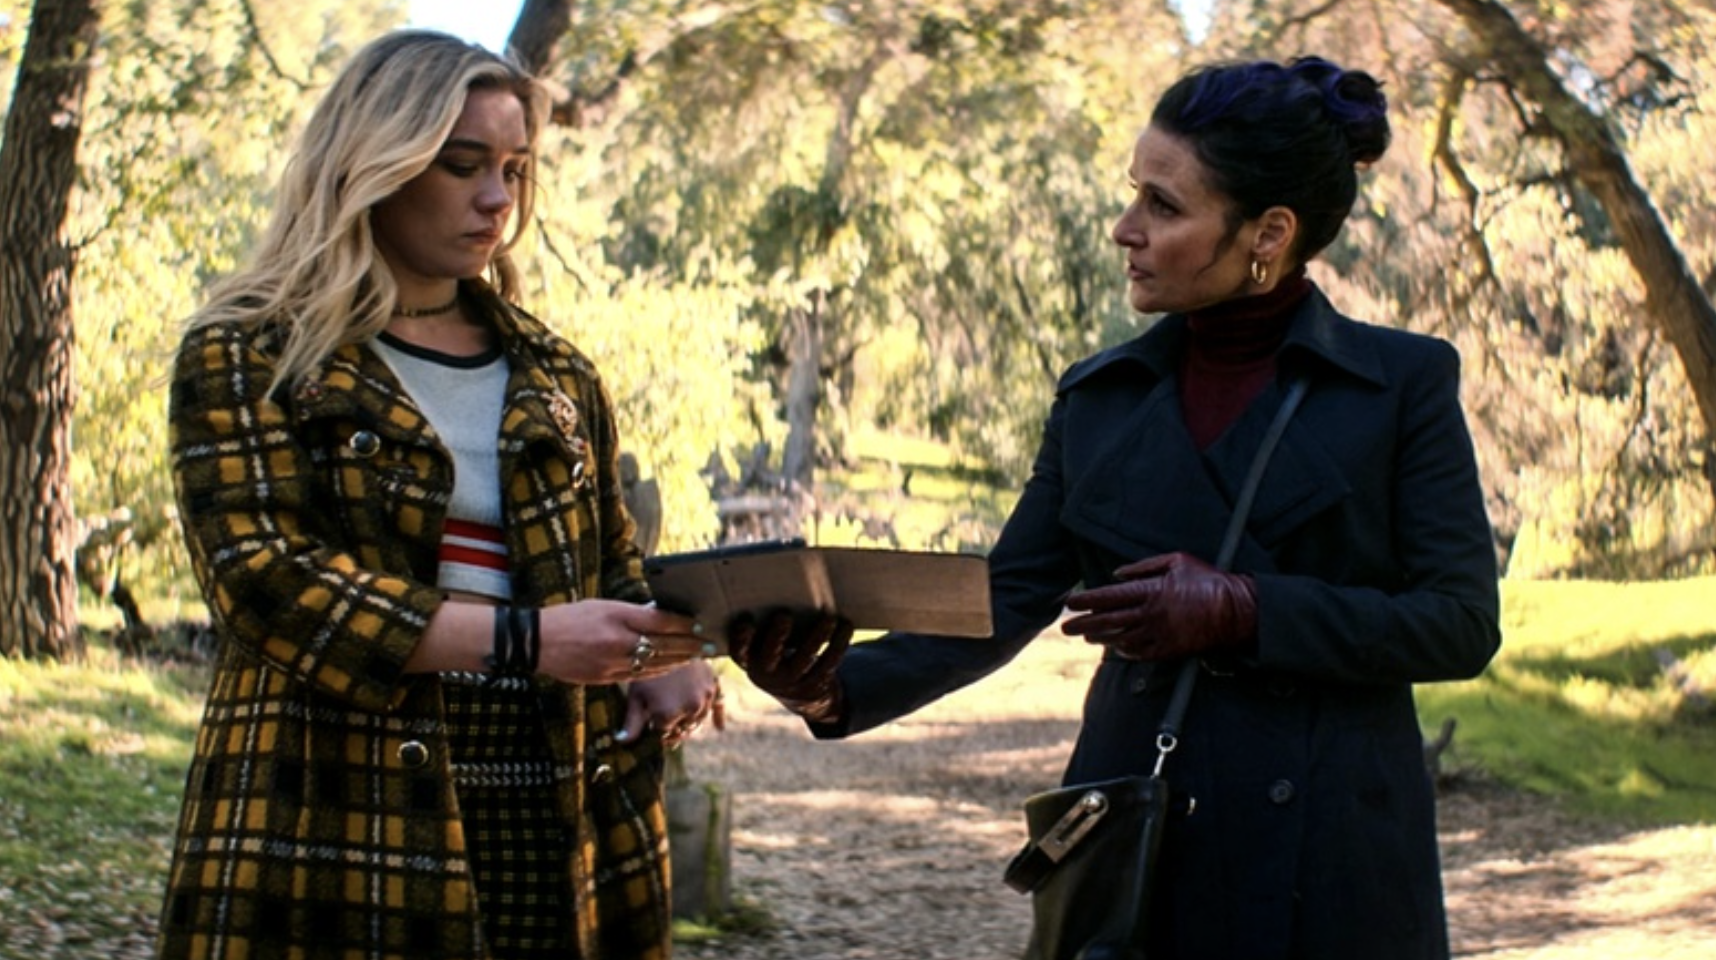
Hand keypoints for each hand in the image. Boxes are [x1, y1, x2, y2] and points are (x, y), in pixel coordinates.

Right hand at [537, 599, 713, 683]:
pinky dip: (659, 671)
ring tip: (696, 656)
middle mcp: (618, 642)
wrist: (537, 642)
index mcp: (618, 618)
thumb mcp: (602, 606)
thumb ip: (632, 612)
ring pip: (656, 664)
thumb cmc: (570, 618)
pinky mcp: (606, 678)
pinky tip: (671, 668)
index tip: (701, 625)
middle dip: (690, 645)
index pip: (661, 621)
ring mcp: (612, 663)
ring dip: (679, 660)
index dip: (684, 624)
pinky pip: (640, 676)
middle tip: (710, 645)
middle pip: (664, 645)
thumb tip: (661, 614)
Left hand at [620, 659, 724, 747]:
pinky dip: (718, 717)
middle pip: (682, 731)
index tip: (651, 730)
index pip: (663, 736)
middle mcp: (690, 710)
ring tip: (681, 724)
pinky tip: (719, 727)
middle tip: (665, 730)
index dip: (655, 734)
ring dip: (690, 724)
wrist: (669, 639)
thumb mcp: (636, 695)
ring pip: (698, 721)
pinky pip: (719, 705)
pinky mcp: (714, 686)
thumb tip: (621, 742)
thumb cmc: (647, 665)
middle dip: (673, 732)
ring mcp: (704, 699)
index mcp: (668, 715)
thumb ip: (631, 723)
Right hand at [728, 610, 852, 722]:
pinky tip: (845, 625)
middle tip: (784, 615)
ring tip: (828, 618)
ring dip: (817, 636)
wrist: (798, 691)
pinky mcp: (815, 685)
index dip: (740, 638)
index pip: (739, 651)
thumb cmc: (778, 650)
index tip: (746, 620)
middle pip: (771, 655)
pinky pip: (828, 663)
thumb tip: (783, 588)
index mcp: (750, 660)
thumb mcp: (766, 642)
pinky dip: (838, 643)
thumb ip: (767, 623)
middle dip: (776, 636)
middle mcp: (767, 674)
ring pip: (805, 659)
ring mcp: (791, 683)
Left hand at [1060, 552, 1256, 660]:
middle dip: (1083, 624)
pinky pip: (1137, 653)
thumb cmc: (1207, 581)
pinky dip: (1123, 649)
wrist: (1236, 612)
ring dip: (1100, 637)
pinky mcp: (1168, 651)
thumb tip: (1117, 573)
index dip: (1086, 600)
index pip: (1109, 597)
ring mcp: (1158, 635)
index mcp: (1151, 590)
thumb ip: (1144, 566)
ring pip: (1119, 638)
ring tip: (1086, 635)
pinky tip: (1114, 646)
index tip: (1070, 603)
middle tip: (1066, 627)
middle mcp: (1150, 614)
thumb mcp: (1177, 561)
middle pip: (1107, 621)